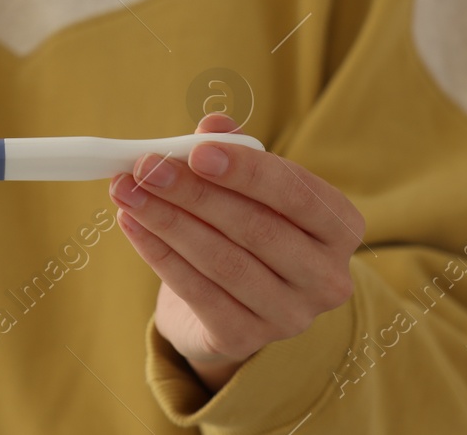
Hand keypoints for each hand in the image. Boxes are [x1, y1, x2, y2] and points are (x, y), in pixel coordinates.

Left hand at [108, 113, 365, 392]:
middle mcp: (326, 277)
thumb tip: (214, 125)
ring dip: (167, 221)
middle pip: (256, 229)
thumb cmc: (247, 224)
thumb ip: (233, 150)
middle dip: (193, 194)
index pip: (297, 193)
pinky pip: (197, 293)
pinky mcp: (245, 340)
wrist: (232, 302)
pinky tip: (132, 225)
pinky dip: (159, 255)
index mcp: (339, 226)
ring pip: (222, 262)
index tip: (196, 151)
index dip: (246, 171)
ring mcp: (289, 316)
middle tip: (145, 167)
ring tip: (127, 191)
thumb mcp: (247, 184)